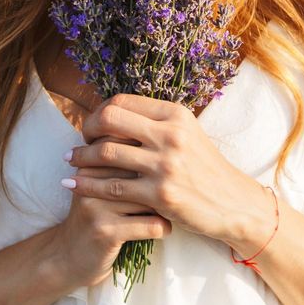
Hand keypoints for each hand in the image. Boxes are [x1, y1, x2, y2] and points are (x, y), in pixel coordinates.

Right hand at [51, 140, 173, 287]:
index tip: (163, 171)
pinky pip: (151, 224)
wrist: (69, 256)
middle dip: (162, 180)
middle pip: (141, 168)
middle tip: (175, 188)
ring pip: (149, 196)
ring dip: (166, 205)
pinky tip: (164, 228)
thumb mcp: (99, 183)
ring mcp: (97, 207)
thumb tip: (159, 135)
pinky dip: (164, 227)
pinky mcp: (106, 232)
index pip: (127, 145)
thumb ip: (119, 160)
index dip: (151, 156)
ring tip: (171, 209)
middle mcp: (90, 180)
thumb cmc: (96, 214)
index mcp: (90, 163)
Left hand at [65, 93, 267, 243]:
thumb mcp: (187, 133)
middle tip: (79, 141)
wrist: (233, 204)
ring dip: (81, 158)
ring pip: (106, 153)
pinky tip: (74, 185)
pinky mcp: (160, 194)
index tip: (92, 125)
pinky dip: (87, 185)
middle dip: (87, 129)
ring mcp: (166, 165)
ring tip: (70, 161)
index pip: (123, 101)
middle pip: (110, 119)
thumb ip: (155, 121)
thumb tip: (114, 111)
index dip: (100, 111)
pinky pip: (111, 187)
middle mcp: (171, 135)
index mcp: (175, 114)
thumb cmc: (205, 168)